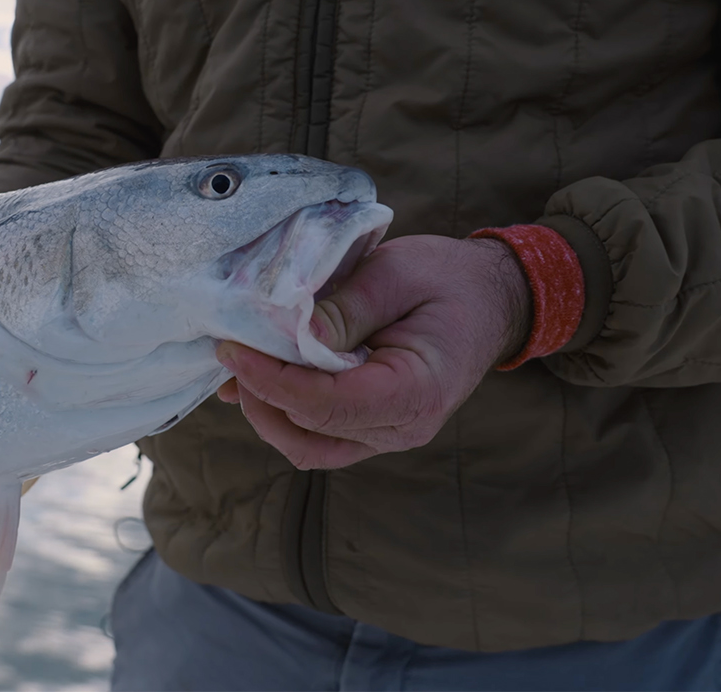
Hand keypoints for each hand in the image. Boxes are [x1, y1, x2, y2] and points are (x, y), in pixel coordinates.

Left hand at [216, 235, 530, 469]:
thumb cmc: (448, 279)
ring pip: (307, 446)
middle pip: (310, 436)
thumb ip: (344, 309)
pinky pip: (318, 434)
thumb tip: (290, 335)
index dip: (271, 381)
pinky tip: (257, 378)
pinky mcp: (372, 426)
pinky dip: (282, 411)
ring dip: (266, 412)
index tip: (232, 349)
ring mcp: (387, 434)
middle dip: (261, 398)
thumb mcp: (395, 274)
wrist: (491, 298)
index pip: (327, 405)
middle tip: (230, 352)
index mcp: (416, 392)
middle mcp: (402, 428)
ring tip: (238, 367)